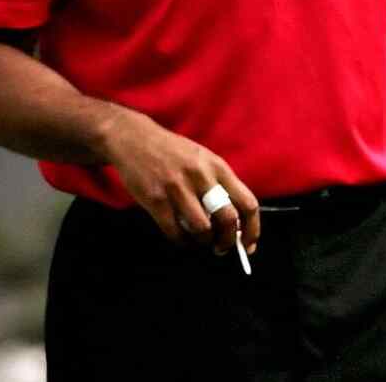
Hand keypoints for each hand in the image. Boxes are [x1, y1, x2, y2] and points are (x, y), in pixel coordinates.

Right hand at [101, 108, 259, 254]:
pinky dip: (182, 242)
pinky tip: (181, 238)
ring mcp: (176, 188)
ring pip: (202, 229)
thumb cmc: (171, 152)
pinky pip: (175, 232)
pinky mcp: (155, 199)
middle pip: (228, 219)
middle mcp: (200, 176)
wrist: (133, 137)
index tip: (247, 245)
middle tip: (221, 248)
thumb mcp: (202, 159)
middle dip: (227, 241)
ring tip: (199, 241)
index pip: (247, 203)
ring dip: (204, 242)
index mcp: (217, 166)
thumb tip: (236, 223)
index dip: (252, 230)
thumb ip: (219, 184)